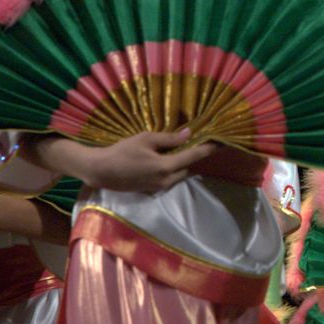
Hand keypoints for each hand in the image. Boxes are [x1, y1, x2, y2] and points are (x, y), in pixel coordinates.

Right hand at [83, 128, 216, 191]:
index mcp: (166, 167)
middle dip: (192, 155)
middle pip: (188, 166)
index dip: (208, 149)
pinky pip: (169, 178)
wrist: (101, 171)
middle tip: (196, 140)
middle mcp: (166, 180)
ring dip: (181, 162)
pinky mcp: (152, 190)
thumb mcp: (145, 139)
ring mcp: (159, 187)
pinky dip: (172, 168)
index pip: (194, 156)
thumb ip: (168, 139)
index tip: (222, 143)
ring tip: (180, 148)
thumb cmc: (122, 152)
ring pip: (179, 174)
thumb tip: (189, 134)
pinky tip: (165, 158)